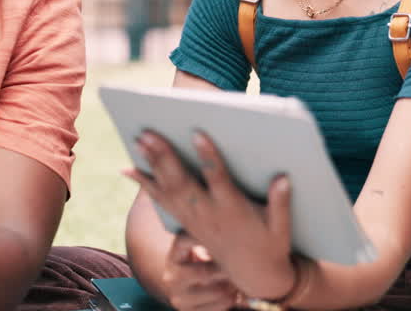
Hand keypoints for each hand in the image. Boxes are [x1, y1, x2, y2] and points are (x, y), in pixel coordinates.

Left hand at [124, 131, 294, 299]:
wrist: (254, 276)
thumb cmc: (271, 245)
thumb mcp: (281, 227)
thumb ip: (281, 202)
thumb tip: (283, 177)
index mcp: (233, 210)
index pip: (218, 180)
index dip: (207, 157)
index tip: (197, 134)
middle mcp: (208, 214)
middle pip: (182, 183)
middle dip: (164, 158)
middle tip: (148, 134)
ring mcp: (193, 219)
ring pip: (167, 190)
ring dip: (151, 166)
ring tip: (138, 141)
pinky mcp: (186, 223)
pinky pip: (161, 201)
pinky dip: (144, 184)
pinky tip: (127, 168)